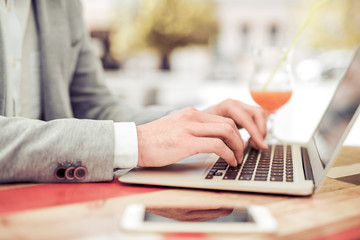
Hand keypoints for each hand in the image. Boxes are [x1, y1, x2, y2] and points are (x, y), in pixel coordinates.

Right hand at [136, 99, 266, 167]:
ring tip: (237, 159)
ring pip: (227, 131)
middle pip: (228, 123)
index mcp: (191, 113)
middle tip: (242, 153)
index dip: (235, 132)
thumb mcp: (175, 128)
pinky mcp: (186, 141)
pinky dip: (228, 154)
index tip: (237, 144)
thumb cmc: (152, 140)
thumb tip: (205, 140)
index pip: (222, 118)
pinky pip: (217, 145)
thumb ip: (191, 129)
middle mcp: (193, 117)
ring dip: (237, 147)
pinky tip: (229, 162)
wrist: (133, 142)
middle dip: (240, 139)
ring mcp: (190, 128)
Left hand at [204, 99, 267, 149]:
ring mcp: (240, 107)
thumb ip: (224, 138)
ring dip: (260, 130)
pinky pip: (257, 119)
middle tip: (258, 146)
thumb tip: (241, 147)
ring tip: (254, 144)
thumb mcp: (209, 133)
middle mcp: (235, 104)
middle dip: (260, 131)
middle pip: (258, 113)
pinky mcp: (242, 113)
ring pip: (260, 115)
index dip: (255, 133)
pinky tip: (251, 141)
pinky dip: (257, 130)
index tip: (260, 145)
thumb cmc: (200, 127)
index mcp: (227, 106)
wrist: (194, 122)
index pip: (247, 118)